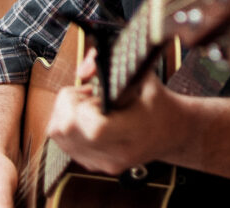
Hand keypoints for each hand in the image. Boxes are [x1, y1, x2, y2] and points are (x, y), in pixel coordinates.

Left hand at [47, 72, 185, 175]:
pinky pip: (62, 141)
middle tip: (88, 92)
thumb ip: (115, 64)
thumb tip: (84, 70)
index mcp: (135, 132)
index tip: (95, 90)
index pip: (95, 127)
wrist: (171, 132)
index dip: (85, 103)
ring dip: (65, 112)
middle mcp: (116, 153)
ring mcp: (102, 162)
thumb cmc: (157, 101)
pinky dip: (67, 122)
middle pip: (66, 129)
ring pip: (58, 134)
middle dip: (69, 102)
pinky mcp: (91, 164)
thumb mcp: (145, 75)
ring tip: (88, 102)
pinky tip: (86, 114)